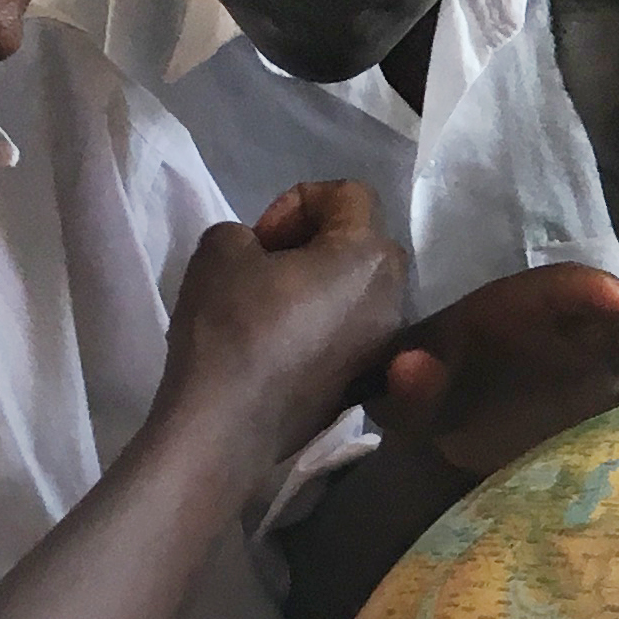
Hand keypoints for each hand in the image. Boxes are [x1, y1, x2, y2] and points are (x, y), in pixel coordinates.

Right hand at [158, 181, 408, 462]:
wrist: (226, 424)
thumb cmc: (230, 325)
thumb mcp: (221, 247)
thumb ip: (249, 231)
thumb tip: (264, 254)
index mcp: (372, 255)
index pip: (350, 194)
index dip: (298, 201)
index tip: (260, 239)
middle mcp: (396, 297)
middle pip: (362, 242)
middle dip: (313, 240)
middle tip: (265, 264)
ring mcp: (386, 344)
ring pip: (359, 289)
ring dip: (319, 283)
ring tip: (269, 303)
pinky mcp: (366, 380)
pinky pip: (352, 330)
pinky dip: (322, 322)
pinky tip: (280, 340)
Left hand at [372, 266, 618, 479]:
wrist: (441, 425)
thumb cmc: (426, 404)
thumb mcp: (407, 401)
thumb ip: (410, 386)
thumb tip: (413, 365)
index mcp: (515, 312)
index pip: (557, 289)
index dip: (590, 291)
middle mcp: (563, 323)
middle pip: (616, 308)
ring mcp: (594, 353)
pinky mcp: (613, 384)